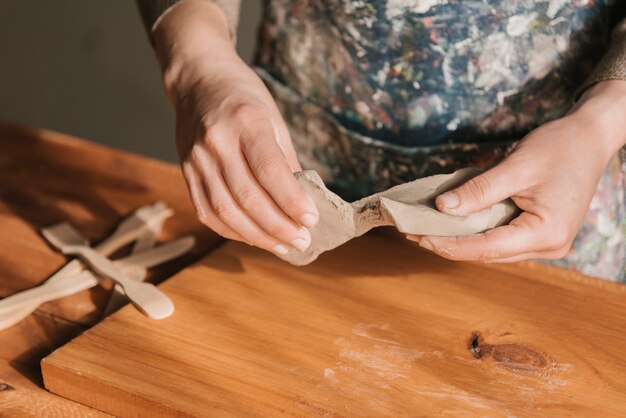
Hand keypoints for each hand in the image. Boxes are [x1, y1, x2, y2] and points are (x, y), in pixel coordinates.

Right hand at [153, 1, 318, 254]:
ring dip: (258, 237)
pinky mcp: (186, 172)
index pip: (270, 171)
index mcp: (246, 122)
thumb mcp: (273, 118)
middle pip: (248, 198)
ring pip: (226, 211)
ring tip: (283, 246)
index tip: (311, 220)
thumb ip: (286, 160)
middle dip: (279, 227)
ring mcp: (197, 159)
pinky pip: (208, 212)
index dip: (292, 201)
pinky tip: (254, 237)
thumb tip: (303, 202)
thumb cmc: (243, 97)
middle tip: (303, 240)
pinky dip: (233, 231)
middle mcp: (217, 142)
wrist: (197, 80)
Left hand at [407, 80, 625, 262]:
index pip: (486, 248)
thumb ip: (479, 190)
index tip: (417, 236)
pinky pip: (500, 238)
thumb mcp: (516, 166)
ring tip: (424, 228)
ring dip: (459, 238)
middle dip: (449, 243)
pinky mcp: (539, 234)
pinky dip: (475, 230)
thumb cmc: (560, 147)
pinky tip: (450, 223)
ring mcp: (545, 243)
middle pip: (487, 252)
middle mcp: (548, 246)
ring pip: (492, 248)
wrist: (591, 138)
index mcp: (547, 234)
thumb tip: (442, 208)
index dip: (449, 244)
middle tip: (411, 232)